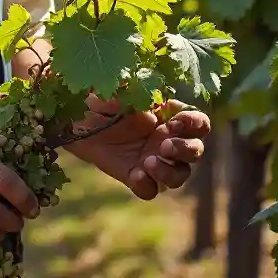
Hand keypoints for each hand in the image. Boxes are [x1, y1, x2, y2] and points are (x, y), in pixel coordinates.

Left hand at [65, 97, 209, 199]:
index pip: (199, 123)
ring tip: (147, 162)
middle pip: (196, 152)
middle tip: (163, 144)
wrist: (77, 121)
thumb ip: (133, 89)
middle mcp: (168, 141)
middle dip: (185, 149)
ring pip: (179, 176)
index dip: (194, 123)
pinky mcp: (136, 177)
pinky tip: (135, 175)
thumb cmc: (102, 100)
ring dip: (169, 171)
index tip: (174, 121)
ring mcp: (154, 161)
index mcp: (170, 117)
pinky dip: (147, 185)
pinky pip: (150, 190)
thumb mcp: (117, 91)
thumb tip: (144, 87)